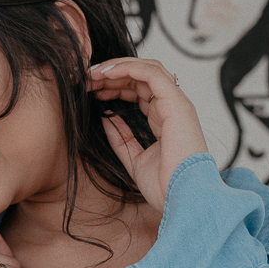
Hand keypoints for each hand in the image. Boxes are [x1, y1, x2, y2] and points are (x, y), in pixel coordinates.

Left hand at [87, 57, 207, 212]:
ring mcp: (176, 104)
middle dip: (112, 75)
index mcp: (165, 120)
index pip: (140, 92)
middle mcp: (172, 108)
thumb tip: (107, 119)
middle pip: (141, 78)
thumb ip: (121, 139)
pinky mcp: (176, 103)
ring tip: (92, 74)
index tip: (91, 90)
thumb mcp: (134, 160)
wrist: (182, 199)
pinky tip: (106, 73)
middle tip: (86, 79)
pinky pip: (151, 74)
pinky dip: (127, 67)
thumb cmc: (165, 187)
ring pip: (146, 70)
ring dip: (117, 68)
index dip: (115, 86)